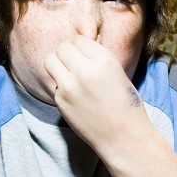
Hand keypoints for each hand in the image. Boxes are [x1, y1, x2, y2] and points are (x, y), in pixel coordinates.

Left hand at [46, 36, 150, 153]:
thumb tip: (77, 47)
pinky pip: (54, 83)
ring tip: (69, 74)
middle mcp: (85, 70)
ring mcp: (70, 86)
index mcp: (104, 60)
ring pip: (50, 61)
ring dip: (58, 64)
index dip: (80, 47)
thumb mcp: (118, 73)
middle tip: (75, 64)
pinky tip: (75, 95)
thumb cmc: (126, 105)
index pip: (78, 39)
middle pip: (62, 47)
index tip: (84, 56)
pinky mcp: (60, 101)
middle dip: (68, 54)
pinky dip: (61, 85)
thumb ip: (97, 59)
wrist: (123, 137)